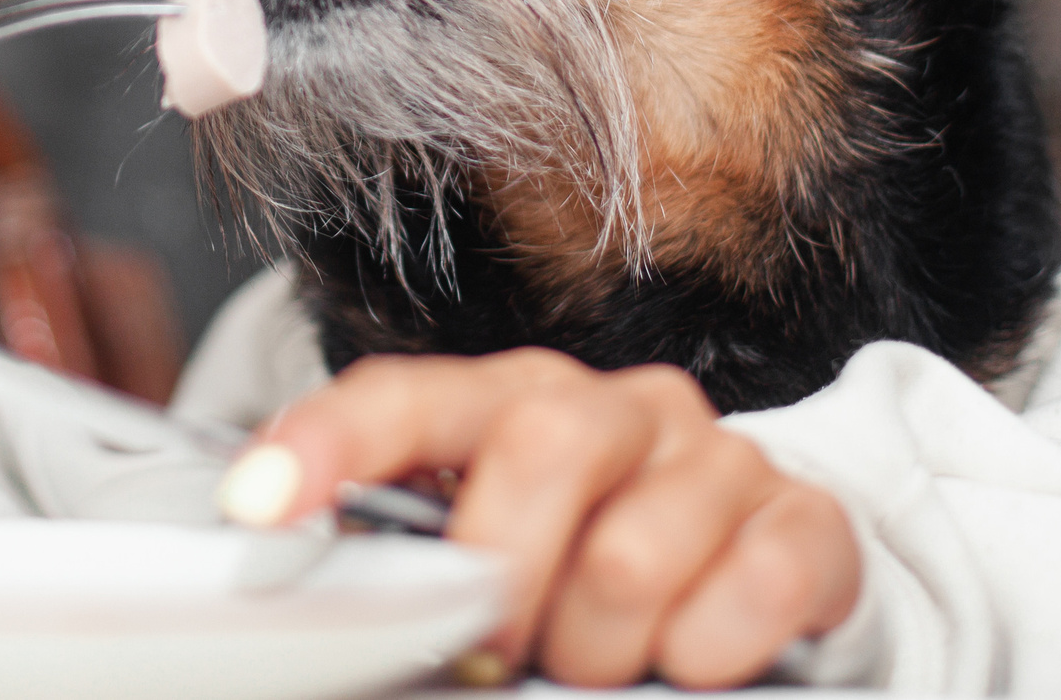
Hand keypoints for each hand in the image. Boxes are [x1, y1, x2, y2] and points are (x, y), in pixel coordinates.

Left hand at [218, 349, 859, 688]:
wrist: (754, 578)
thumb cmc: (587, 576)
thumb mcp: (491, 564)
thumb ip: (417, 569)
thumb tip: (322, 617)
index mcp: (510, 404)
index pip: (406, 397)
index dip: (329, 443)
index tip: (256, 505)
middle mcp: (615, 407)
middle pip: (539, 447)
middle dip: (502, 579)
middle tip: (499, 653)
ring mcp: (714, 457)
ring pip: (633, 552)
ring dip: (600, 645)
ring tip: (598, 662)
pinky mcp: (804, 521)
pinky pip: (756, 584)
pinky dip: (707, 651)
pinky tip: (689, 657)